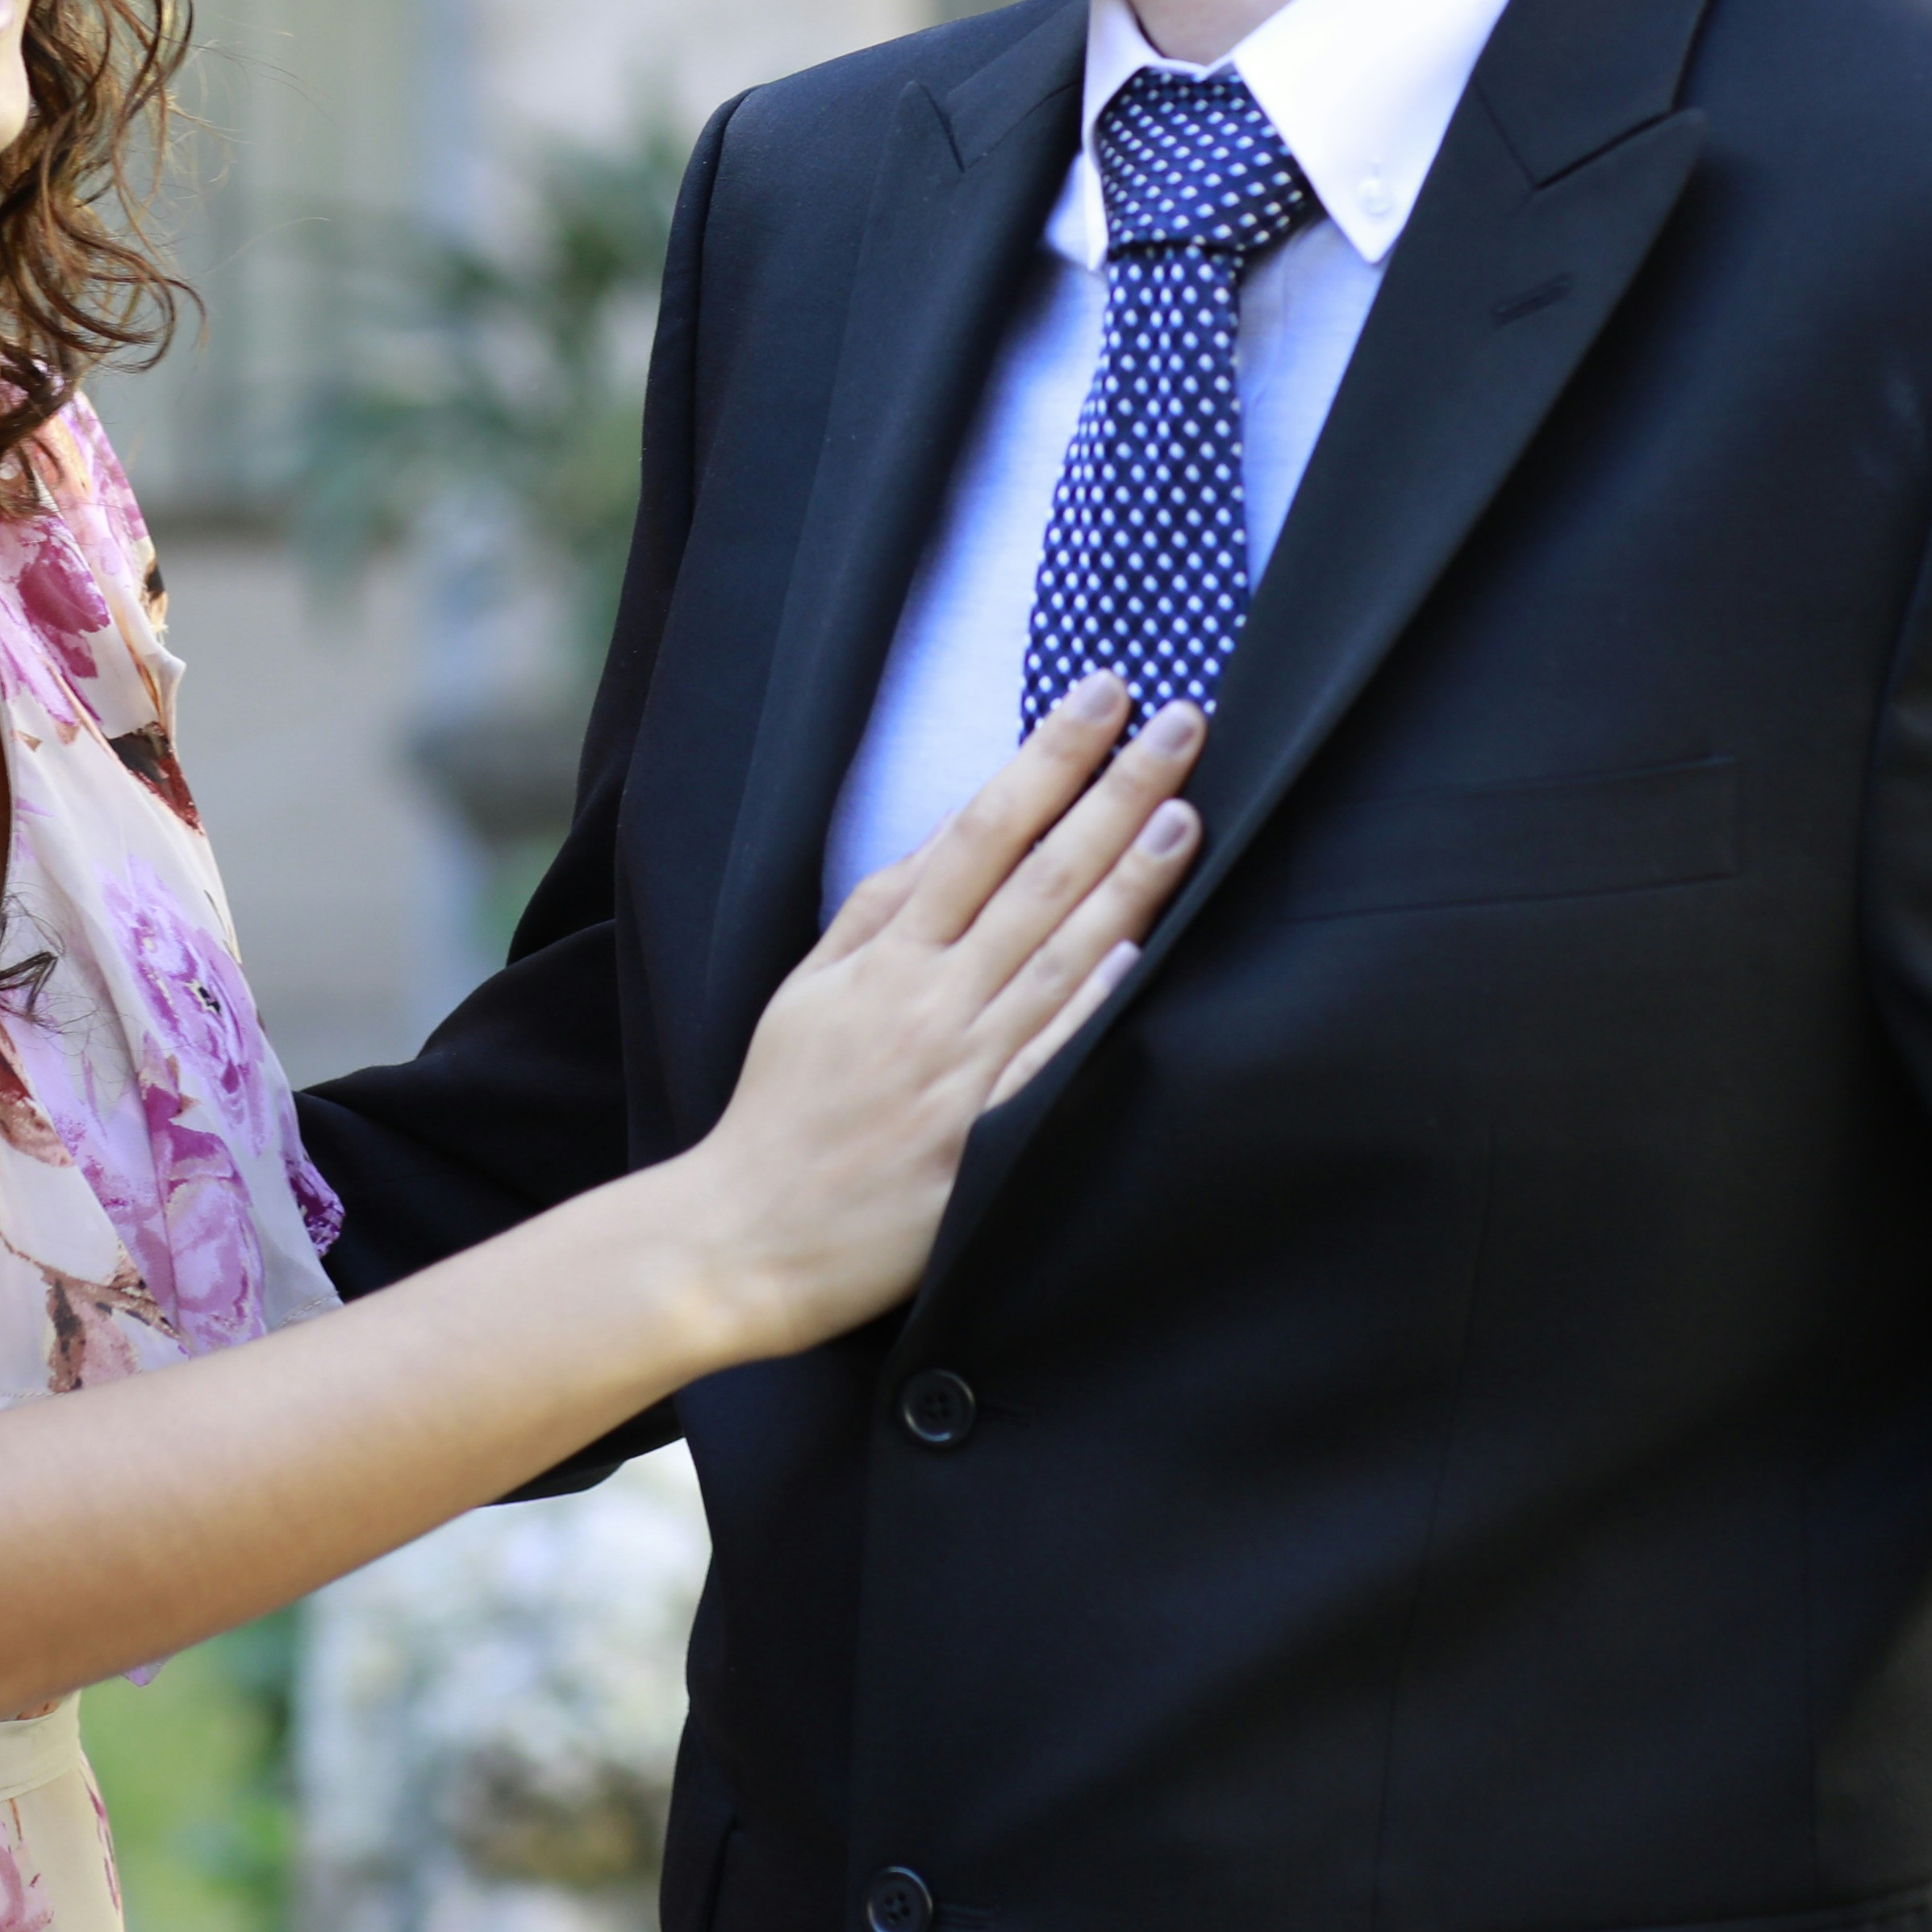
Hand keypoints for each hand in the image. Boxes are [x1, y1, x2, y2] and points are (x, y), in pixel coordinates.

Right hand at [660, 674, 1204, 1357]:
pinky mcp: (983, 1146)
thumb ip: (882, 908)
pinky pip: (1047, 1065)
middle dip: (1113, 793)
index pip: (982, 831)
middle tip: (1182, 724)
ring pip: (1058, 958)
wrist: (745, 1236)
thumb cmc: (784, 1106)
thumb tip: (954, 833)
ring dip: (1127, 884)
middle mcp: (930, 1001)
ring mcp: (961, 1073)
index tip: (1105, 695)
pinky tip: (1142, 958)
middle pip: (1037, 878)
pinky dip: (1091, 1009)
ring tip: (1186, 816)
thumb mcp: (813, 986)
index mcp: (886, 956)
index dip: (1048, 757)